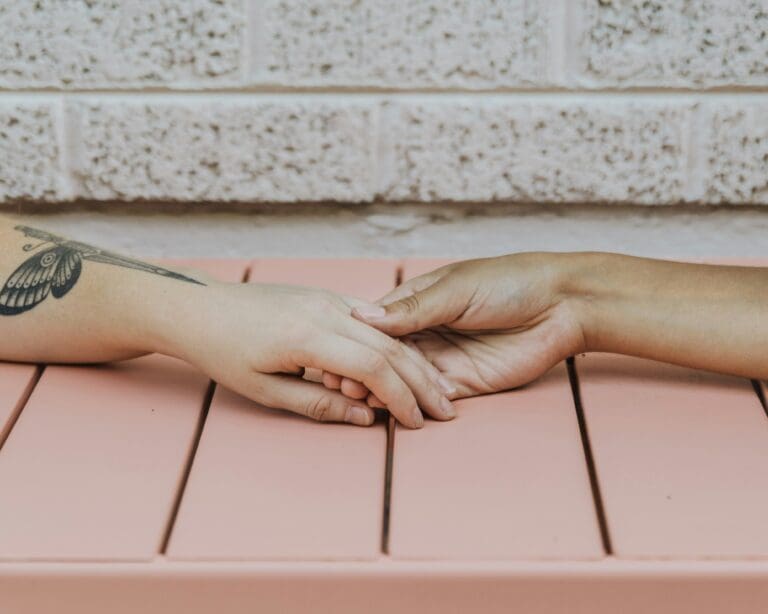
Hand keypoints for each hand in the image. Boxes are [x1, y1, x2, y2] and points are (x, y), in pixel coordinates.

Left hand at [150, 281, 454, 427]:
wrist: (200, 307)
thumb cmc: (224, 352)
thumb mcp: (265, 390)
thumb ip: (319, 404)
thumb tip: (365, 420)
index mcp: (306, 336)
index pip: (372, 367)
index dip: (401, 397)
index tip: (417, 422)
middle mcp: (324, 310)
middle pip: (389, 347)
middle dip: (421, 382)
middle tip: (445, 411)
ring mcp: (327, 298)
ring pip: (385, 331)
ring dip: (415, 361)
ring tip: (436, 389)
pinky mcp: (326, 296)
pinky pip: (371, 319)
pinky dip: (394, 342)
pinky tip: (409, 361)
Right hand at [350, 254, 586, 397]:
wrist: (562, 305)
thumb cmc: (509, 282)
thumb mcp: (455, 289)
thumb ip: (412, 309)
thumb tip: (363, 316)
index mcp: (420, 302)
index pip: (378, 324)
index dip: (357, 340)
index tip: (333, 351)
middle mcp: (427, 332)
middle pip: (387, 356)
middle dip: (365, 369)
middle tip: (341, 382)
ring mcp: (444, 359)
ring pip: (404, 379)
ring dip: (383, 389)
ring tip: (359, 396)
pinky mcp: (464, 383)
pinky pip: (431, 397)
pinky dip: (411, 403)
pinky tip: (390, 408)